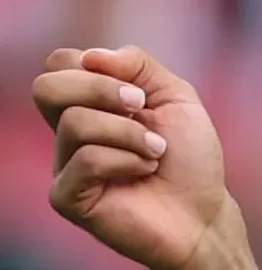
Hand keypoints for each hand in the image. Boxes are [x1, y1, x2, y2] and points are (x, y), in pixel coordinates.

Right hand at [33, 46, 233, 269]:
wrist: (205, 213)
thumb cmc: (191, 159)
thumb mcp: (176, 97)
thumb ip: (138, 65)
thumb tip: (92, 56)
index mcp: (88, 105)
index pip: (59, 64)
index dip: (93, 66)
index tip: (137, 90)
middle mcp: (68, 133)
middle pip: (47, 88)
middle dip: (101, 90)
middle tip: (141, 108)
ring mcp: (64, 165)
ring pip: (74, 122)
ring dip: (129, 132)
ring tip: (156, 152)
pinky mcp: (67, 197)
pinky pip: (86, 159)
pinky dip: (126, 160)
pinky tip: (144, 172)